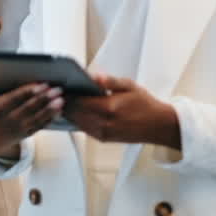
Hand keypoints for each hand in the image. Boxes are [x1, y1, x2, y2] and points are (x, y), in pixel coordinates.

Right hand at [0, 70, 61, 159]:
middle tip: (57, 89)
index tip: (40, 84)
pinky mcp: (26, 133)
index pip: (14, 99)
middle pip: (28, 108)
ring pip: (37, 117)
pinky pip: (40, 126)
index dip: (28, 92)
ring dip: (50, 108)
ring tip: (61, 99)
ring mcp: (18, 128)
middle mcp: (8, 120)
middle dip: (44, 98)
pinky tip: (59, 110)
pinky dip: (50, 118)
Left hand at [63, 74, 180, 147]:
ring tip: (62, 102)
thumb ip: (109, 81)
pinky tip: (74, 112)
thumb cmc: (145, 104)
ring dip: (68, 113)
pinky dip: (76, 121)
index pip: (79, 101)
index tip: (59, 88)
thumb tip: (92, 76)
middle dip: (64, 104)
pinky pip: (84, 129)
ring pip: (76, 122)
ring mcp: (103, 133)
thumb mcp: (129, 86)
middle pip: (74, 113)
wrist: (159, 126)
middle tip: (56, 94)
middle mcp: (104, 122)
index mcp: (109, 107)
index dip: (67, 95)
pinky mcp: (104, 139)